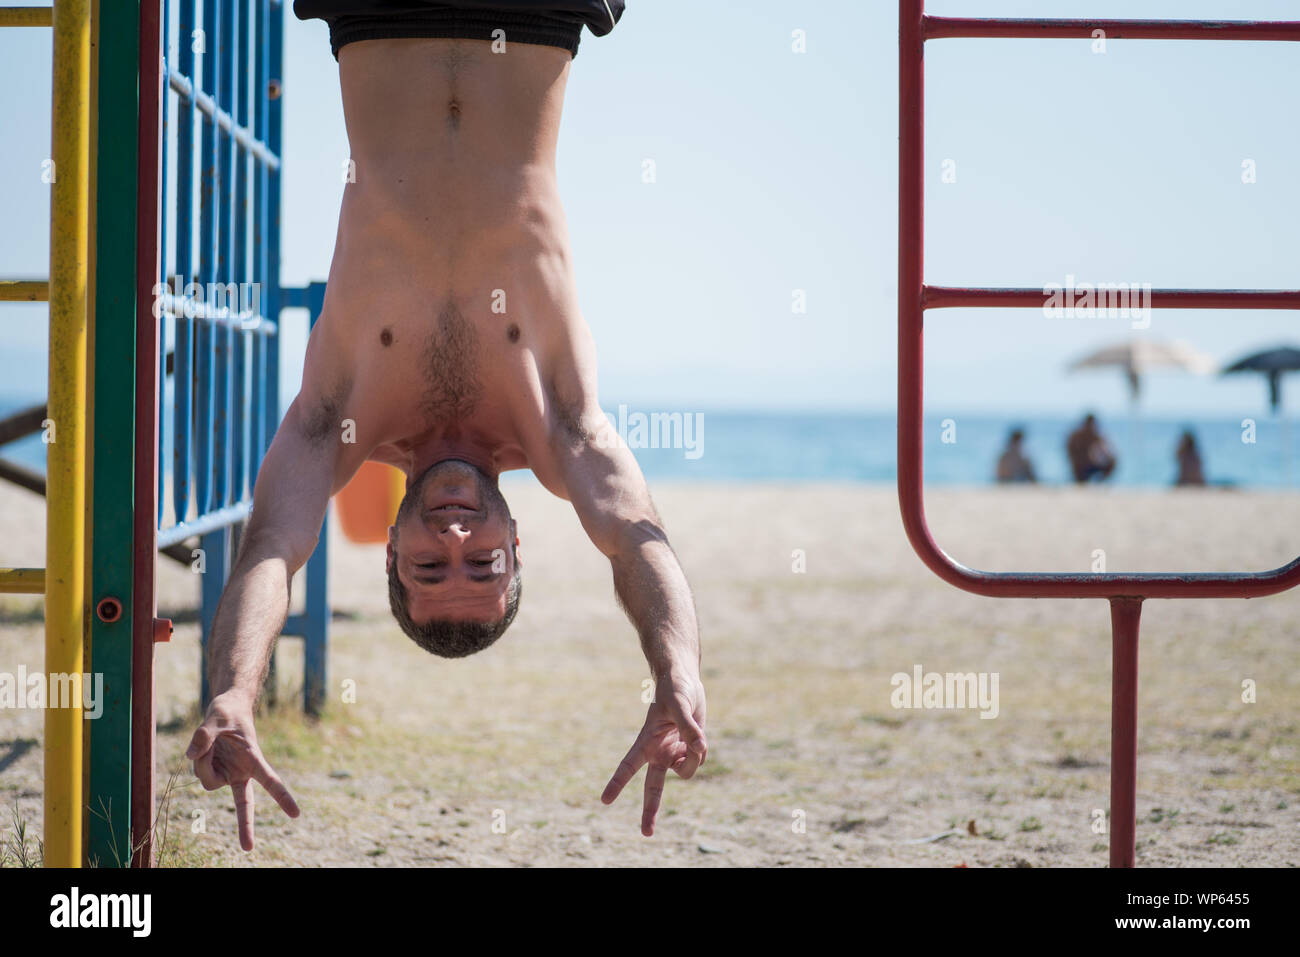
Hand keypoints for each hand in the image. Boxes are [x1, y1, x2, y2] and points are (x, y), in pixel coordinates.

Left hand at [186, 691, 299, 850]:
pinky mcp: (213, 772)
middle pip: (244, 803)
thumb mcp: (217, 716)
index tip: (296, 814)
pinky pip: (199, 773)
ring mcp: (226, 773)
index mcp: (253, 759)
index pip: (270, 780)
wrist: (225, 709)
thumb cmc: (228, 712)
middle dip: (245, 825)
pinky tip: (204, 747)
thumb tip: (190, 756)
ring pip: (208, 780)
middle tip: (248, 848)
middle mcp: (241, 771)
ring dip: (203, 763)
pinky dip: (198, 760)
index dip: (282, 797)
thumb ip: (204, 736)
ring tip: (208, 741)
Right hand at [601, 671, 707, 835]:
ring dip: (693, 757)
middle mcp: (658, 753)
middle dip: (650, 811)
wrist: (684, 682)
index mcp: (647, 742)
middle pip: (653, 788)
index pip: (629, 765)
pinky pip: (698, 759)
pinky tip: (696, 734)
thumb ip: (689, 728)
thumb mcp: (680, 705)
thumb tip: (700, 747)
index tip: (605, 799)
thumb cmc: (675, 690)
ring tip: (693, 735)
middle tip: (646, 834)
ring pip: (685, 771)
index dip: (617, 783)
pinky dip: (701, 749)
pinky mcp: (688, 751)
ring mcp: (673, 754)